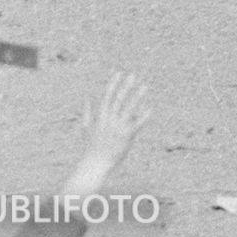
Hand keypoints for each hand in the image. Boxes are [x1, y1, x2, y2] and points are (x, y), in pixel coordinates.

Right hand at [56, 72, 151, 199]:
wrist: (95, 163)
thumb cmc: (91, 146)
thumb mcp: (87, 127)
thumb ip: (87, 111)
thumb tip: (87, 98)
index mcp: (100, 116)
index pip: (107, 95)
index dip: (113, 83)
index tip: (119, 73)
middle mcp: (109, 119)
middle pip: (119, 99)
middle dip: (126, 86)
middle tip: (133, 75)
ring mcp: (118, 127)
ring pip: (129, 107)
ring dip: (137, 96)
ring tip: (144, 86)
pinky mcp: (126, 136)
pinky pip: (137, 123)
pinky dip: (143, 115)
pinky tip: (150, 108)